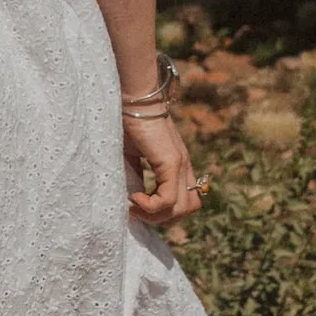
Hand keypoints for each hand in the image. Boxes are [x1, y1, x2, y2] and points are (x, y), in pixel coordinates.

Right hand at [124, 106, 201, 230]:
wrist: (133, 96)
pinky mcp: (171, 162)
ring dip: (155, 216)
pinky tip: (134, 197)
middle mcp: (184, 166)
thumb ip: (137, 176)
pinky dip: (150, 206)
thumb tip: (134, 200)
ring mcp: (180, 164)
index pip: (186, 201)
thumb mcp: (132, 155)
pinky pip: (168, 200)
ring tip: (135, 205)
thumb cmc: (127, 120)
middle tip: (136, 210)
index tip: (138, 205)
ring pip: (182, 209)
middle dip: (161, 219)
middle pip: (188, 210)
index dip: (164, 212)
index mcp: (177, 165)